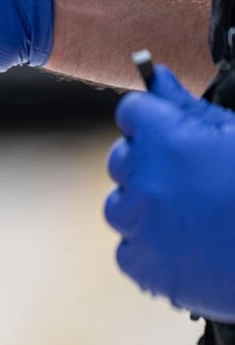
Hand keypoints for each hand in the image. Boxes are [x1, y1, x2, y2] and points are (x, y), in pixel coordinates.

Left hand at [105, 65, 234, 321]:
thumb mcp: (234, 132)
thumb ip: (188, 107)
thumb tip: (156, 78)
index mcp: (164, 140)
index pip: (133, 112)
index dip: (155, 120)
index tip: (171, 130)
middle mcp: (143, 180)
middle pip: (124, 159)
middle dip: (150, 162)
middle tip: (192, 177)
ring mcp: (139, 226)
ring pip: (120, 206)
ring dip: (145, 206)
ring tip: (195, 216)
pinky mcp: (142, 266)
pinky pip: (129, 249)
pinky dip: (151, 248)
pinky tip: (189, 247)